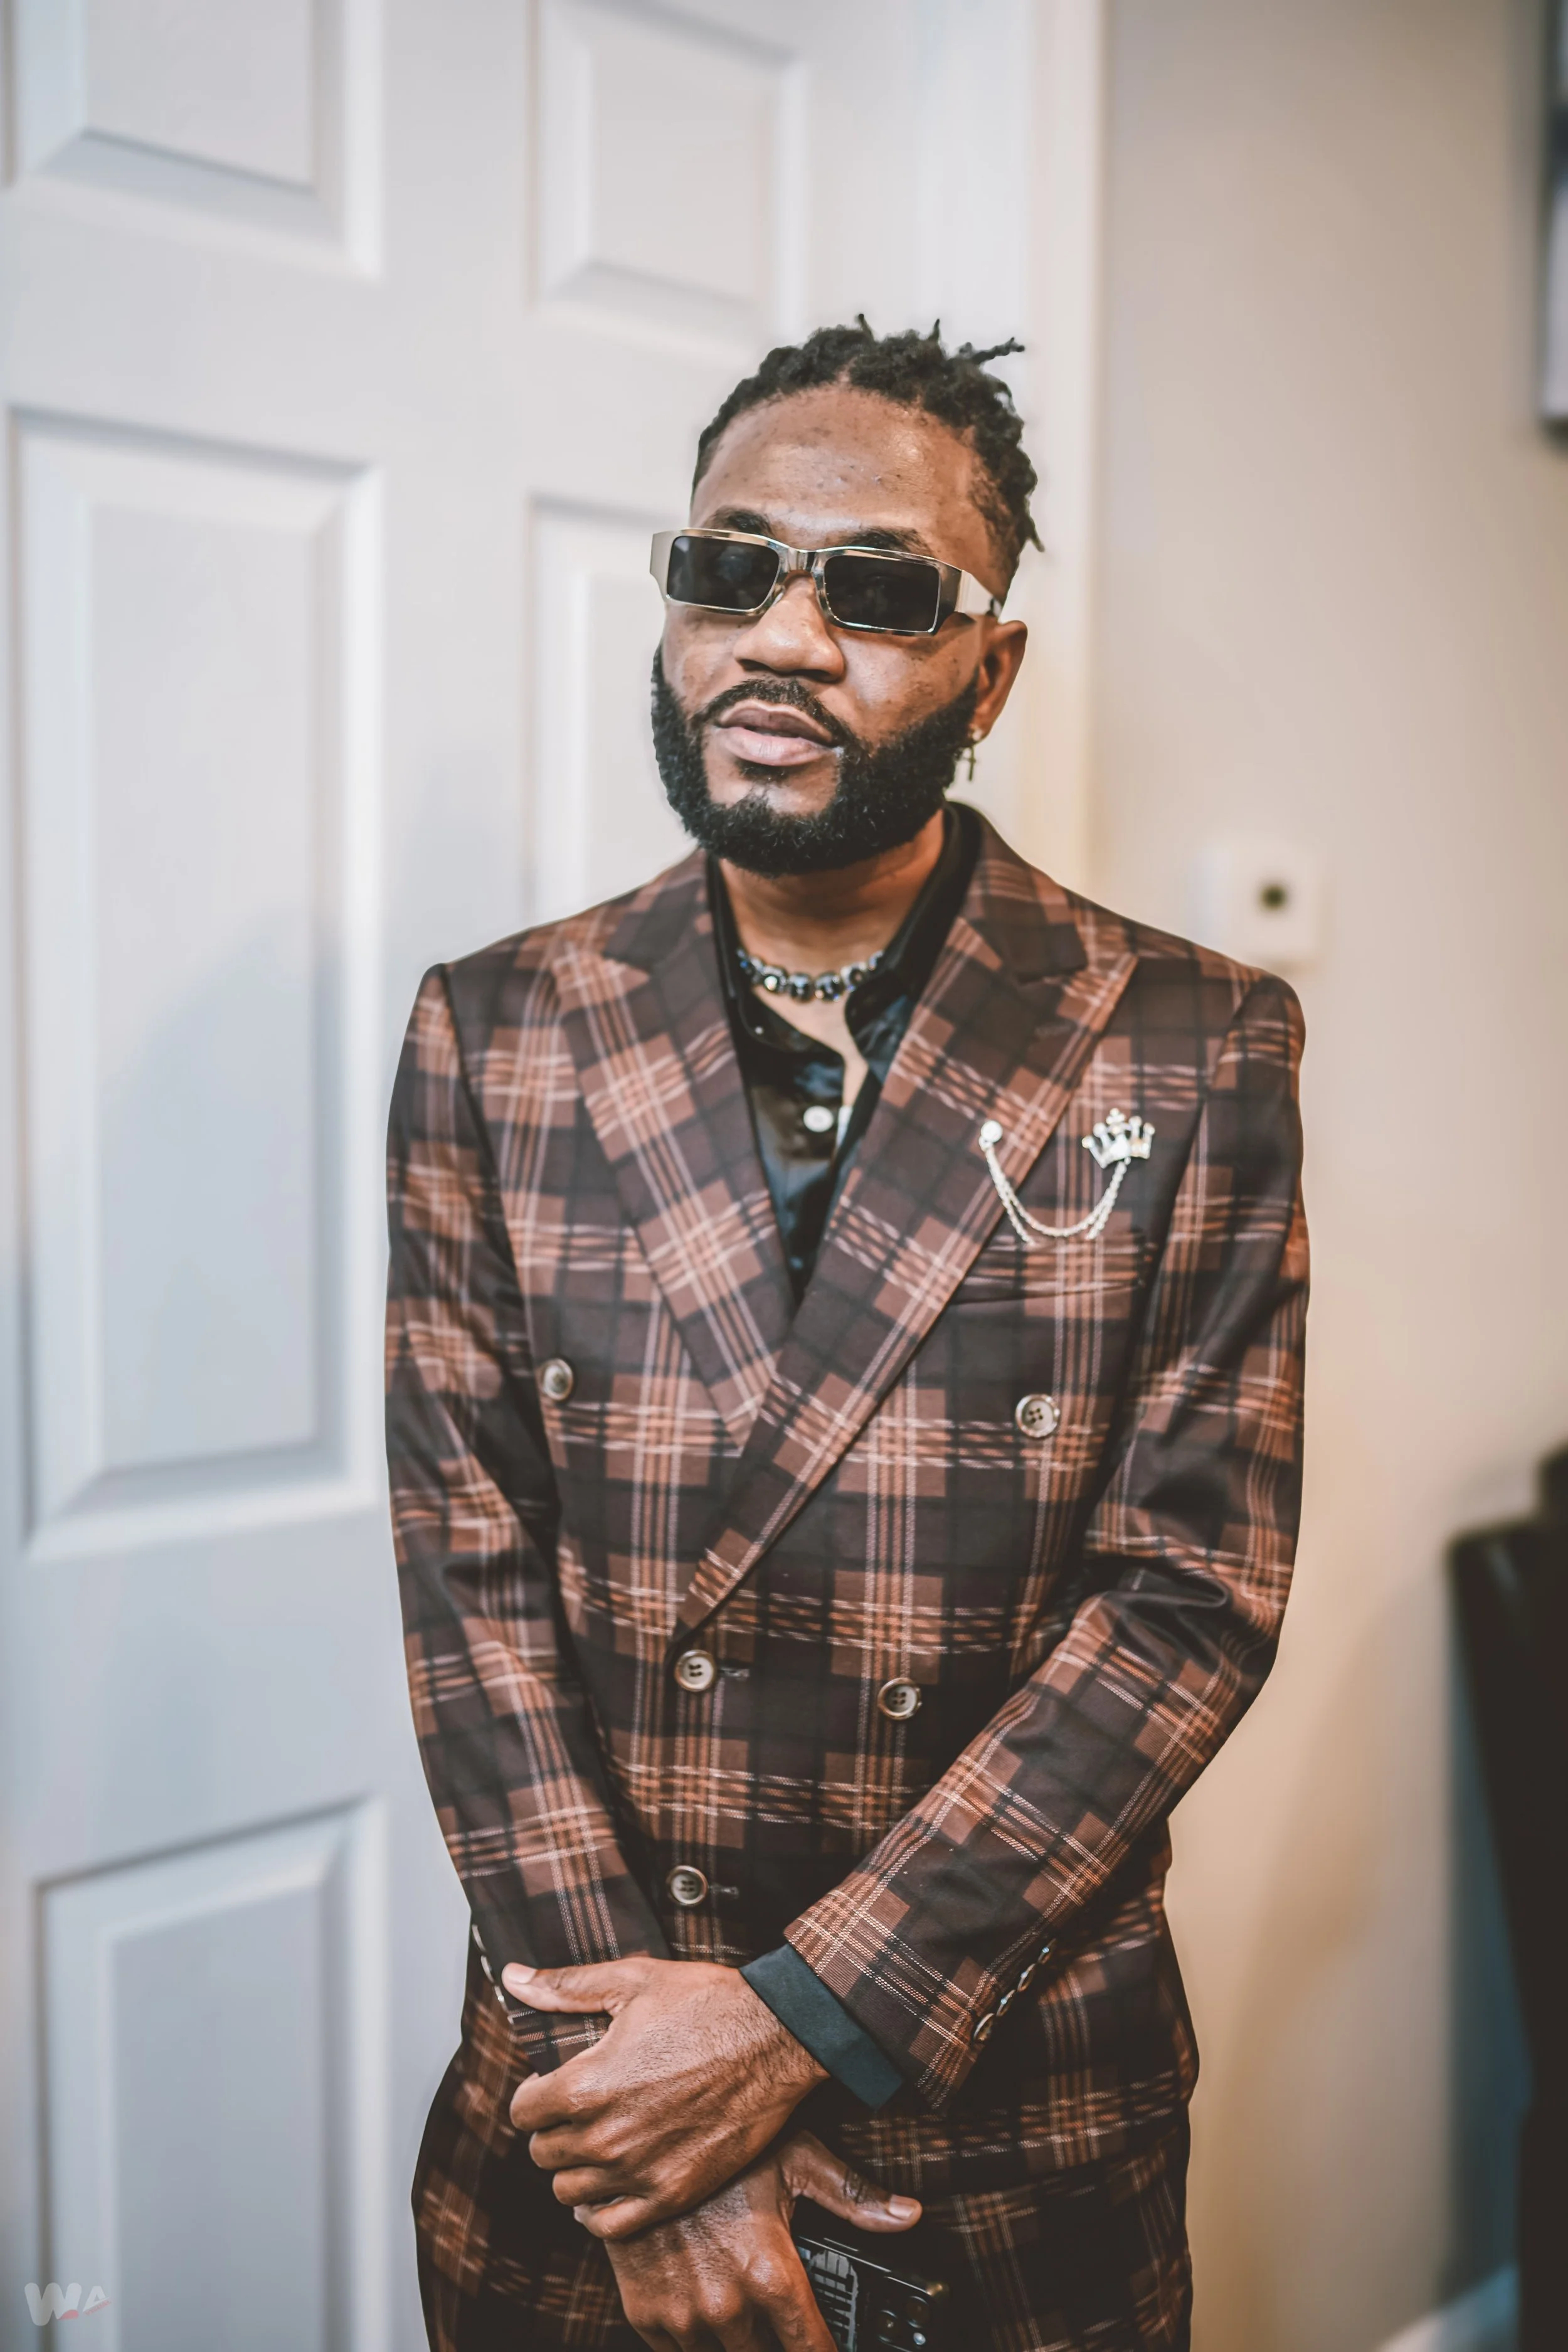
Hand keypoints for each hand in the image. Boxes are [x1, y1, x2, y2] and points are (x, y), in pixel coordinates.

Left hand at [505, 1956, 827, 2233]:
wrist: (776, 2038)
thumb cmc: (706, 2003)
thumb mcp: (632, 1980)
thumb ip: (565, 1986)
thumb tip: (512, 1978)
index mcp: (587, 2085)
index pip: (522, 2111)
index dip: (533, 2094)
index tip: (552, 2084)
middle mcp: (604, 2137)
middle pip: (542, 2152)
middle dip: (552, 2128)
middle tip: (578, 2109)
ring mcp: (638, 2172)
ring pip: (568, 2191)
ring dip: (575, 2167)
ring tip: (597, 2142)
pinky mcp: (671, 2194)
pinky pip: (609, 2226)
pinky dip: (600, 2210)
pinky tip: (611, 2184)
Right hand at [600, 2127, 919, 2351]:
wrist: (635, 2142)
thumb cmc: (719, 2146)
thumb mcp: (795, 2159)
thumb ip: (854, 2195)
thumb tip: (911, 2214)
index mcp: (770, 2276)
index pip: (811, 2349)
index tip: (828, 2350)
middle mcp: (728, 2306)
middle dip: (778, 2343)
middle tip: (781, 2322)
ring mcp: (683, 2317)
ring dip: (738, 2343)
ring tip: (745, 2315)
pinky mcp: (646, 2316)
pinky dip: (695, 2343)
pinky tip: (706, 2315)